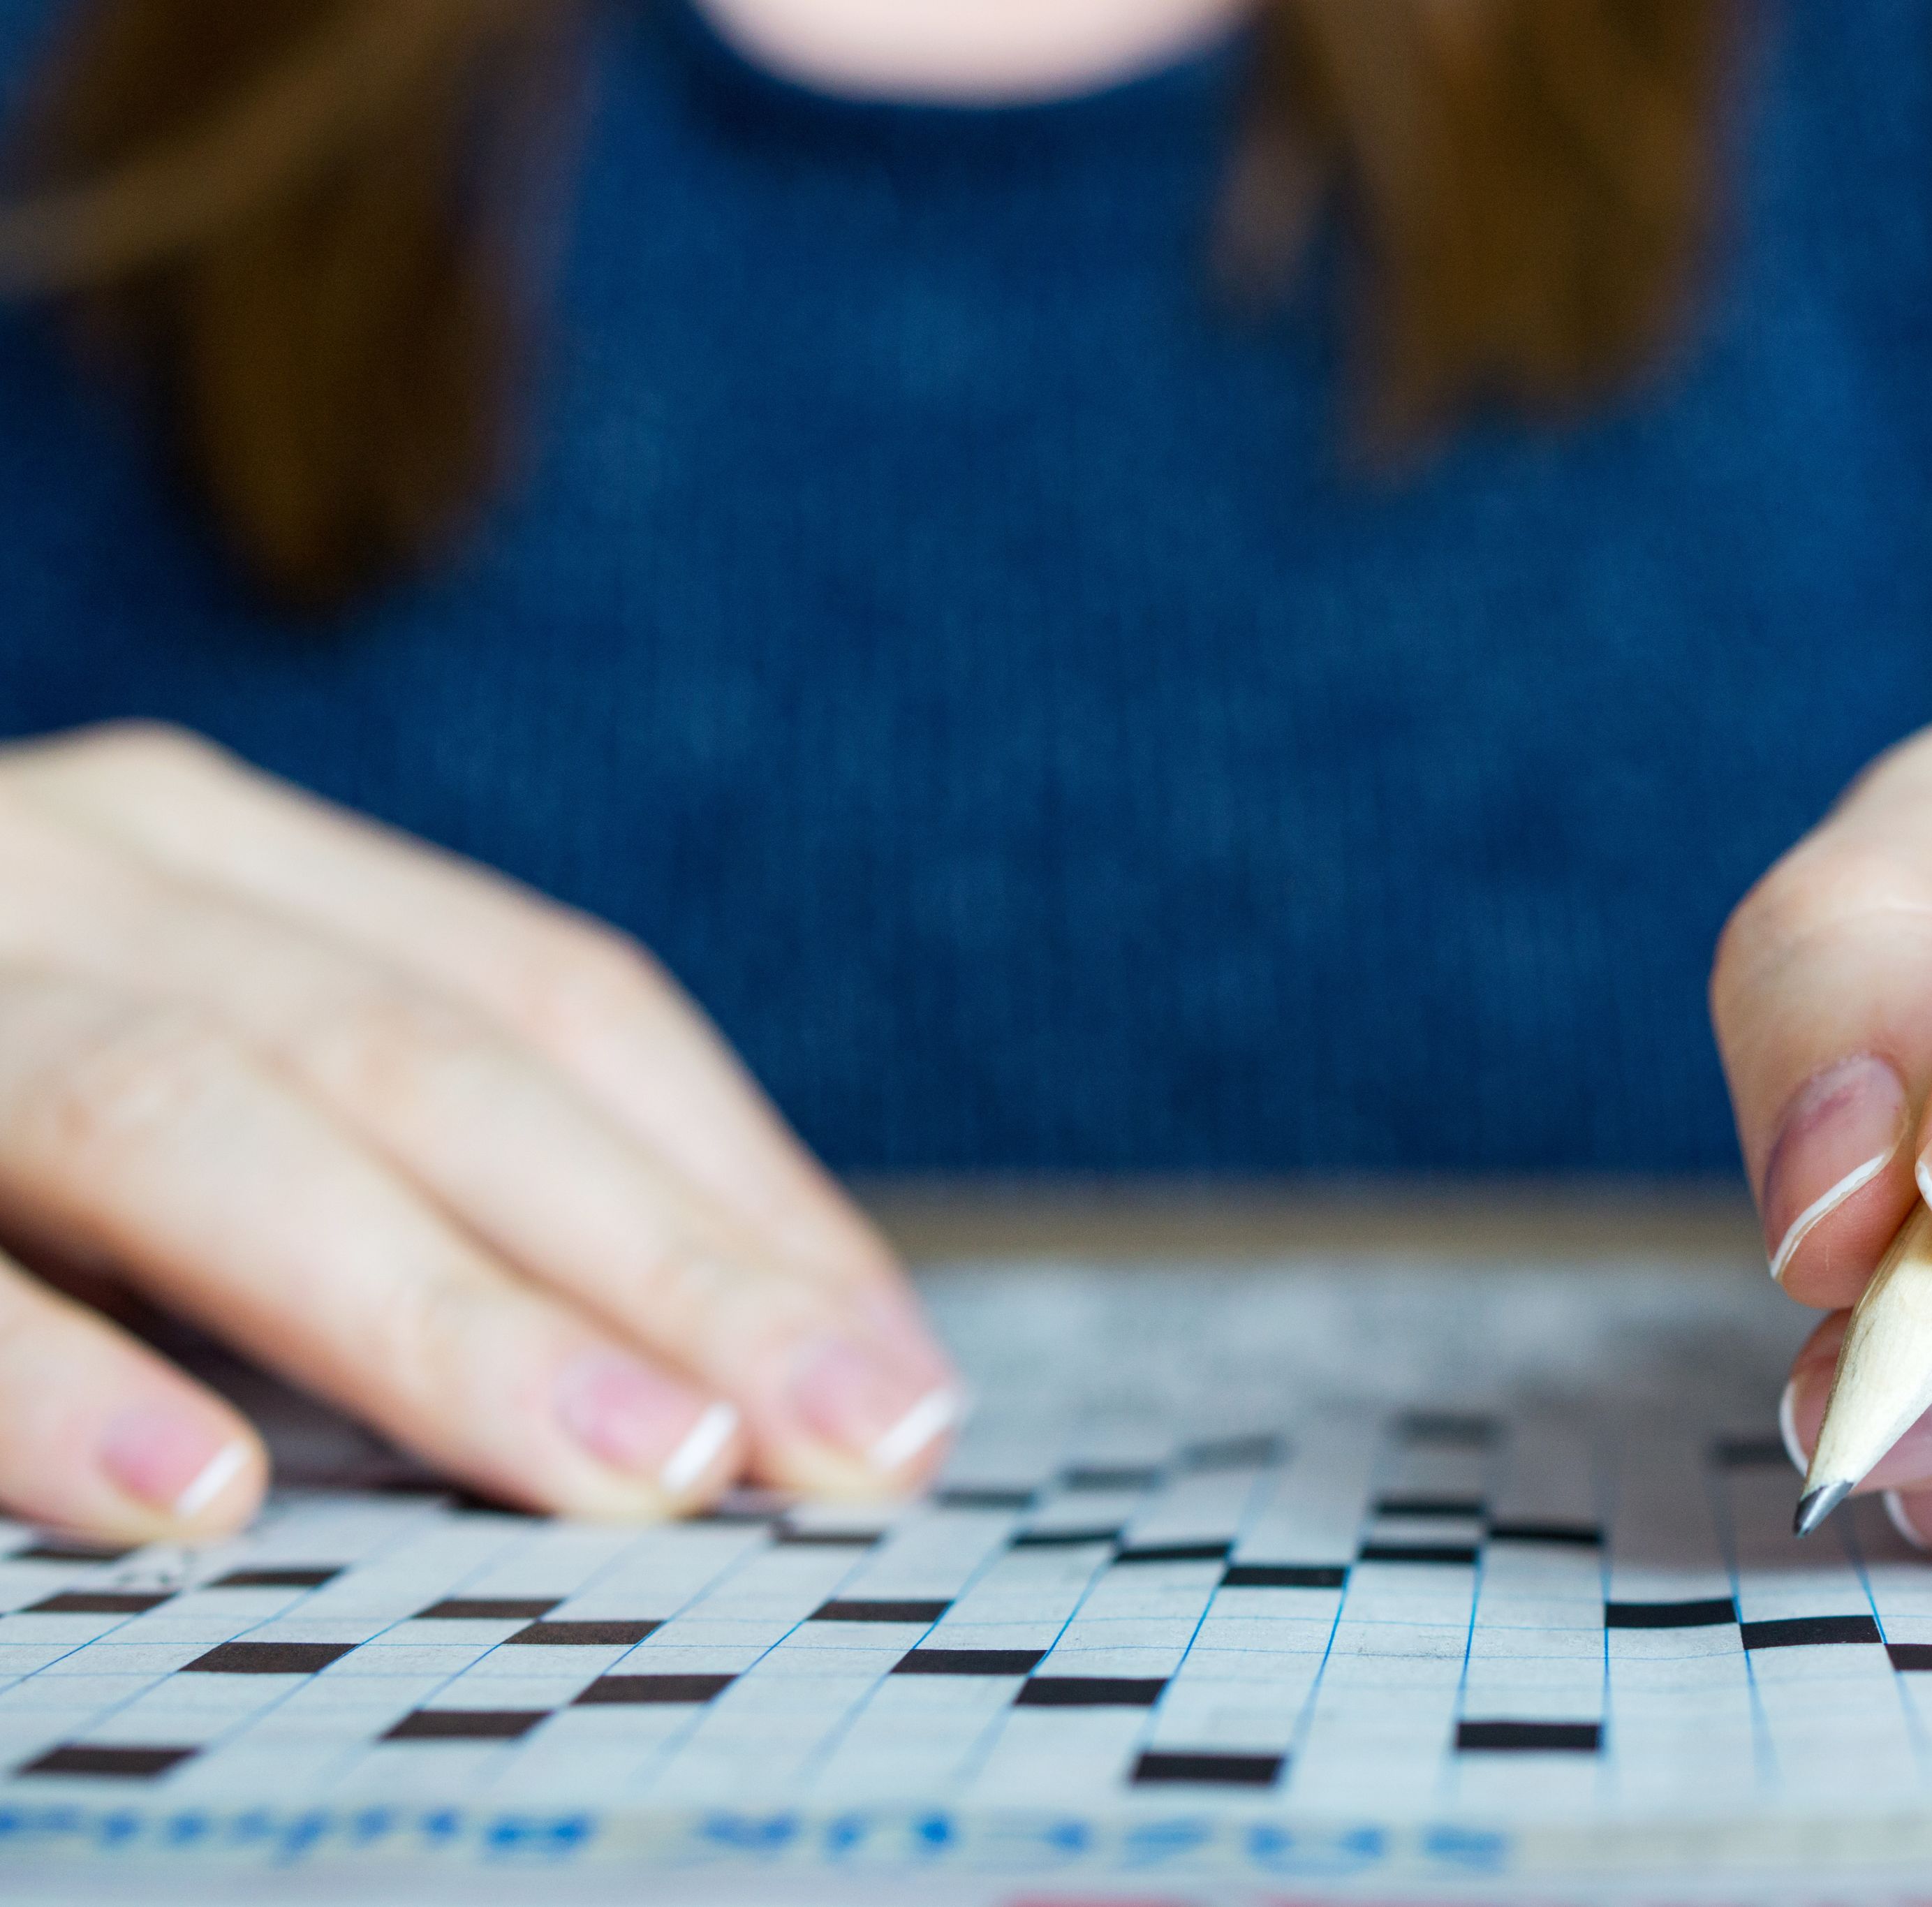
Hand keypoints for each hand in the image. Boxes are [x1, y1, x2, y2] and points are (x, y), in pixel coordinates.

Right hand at [0, 725, 958, 1541]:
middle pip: (430, 1064)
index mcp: (219, 860)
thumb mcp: (172, 1058)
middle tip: (843, 1443)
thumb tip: (700, 1382)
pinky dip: (57, 1372)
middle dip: (660, 1264)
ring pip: (200, 1120)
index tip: (892, 1376)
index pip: (554, 1002)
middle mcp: (89, 874)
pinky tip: (200, 1494)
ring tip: (638, 1470)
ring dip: (441, 1314)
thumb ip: (379, 1161)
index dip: (739, 1185)